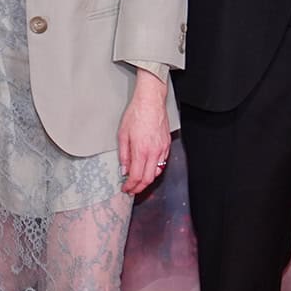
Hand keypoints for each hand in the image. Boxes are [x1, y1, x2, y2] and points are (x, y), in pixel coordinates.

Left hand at [117, 70, 169, 195]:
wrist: (151, 102)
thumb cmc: (137, 114)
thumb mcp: (122, 134)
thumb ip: (123, 155)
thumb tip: (124, 169)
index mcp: (141, 150)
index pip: (136, 176)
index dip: (130, 186)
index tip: (125, 189)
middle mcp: (154, 152)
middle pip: (148, 179)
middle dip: (139, 187)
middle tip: (132, 189)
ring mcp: (162, 149)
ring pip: (157, 173)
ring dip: (147, 180)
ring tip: (138, 181)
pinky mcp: (167, 145)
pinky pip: (162, 163)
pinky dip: (155, 170)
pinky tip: (148, 168)